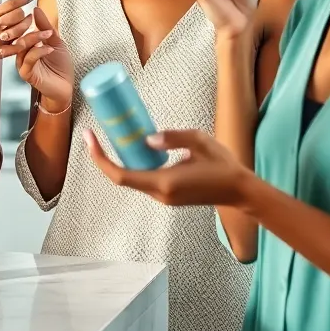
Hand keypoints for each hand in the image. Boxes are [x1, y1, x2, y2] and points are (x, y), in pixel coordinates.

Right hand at [13, 7, 72, 110]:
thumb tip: (36, 9)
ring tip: (47, 35)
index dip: (23, 20)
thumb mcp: (55, 41)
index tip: (31, 11)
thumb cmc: (60, 65)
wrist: (66, 86)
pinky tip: (49, 49)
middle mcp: (21, 54)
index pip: (19, 29)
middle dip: (28, 28)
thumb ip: (45, 26)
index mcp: (26, 45)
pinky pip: (28, 59)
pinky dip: (38, 52)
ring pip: (22, 47)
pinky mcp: (26, 74)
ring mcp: (22, 64)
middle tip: (37, 21)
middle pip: (18, 37)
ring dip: (34, 39)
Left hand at [85, 127, 251, 207]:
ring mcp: (163, 197)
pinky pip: (143, 179)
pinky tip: (135, 147)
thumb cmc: (223, 166)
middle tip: (95, 133)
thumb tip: (147, 139)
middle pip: (121, 178)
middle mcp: (159, 194)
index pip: (120, 175)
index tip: (90, 138)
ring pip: (131, 179)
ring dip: (119, 160)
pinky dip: (134, 164)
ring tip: (111, 136)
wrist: (240, 191)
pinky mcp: (168, 195)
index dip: (100, 158)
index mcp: (164, 183)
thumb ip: (173, 138)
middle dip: (104, 156)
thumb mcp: (199, 141)